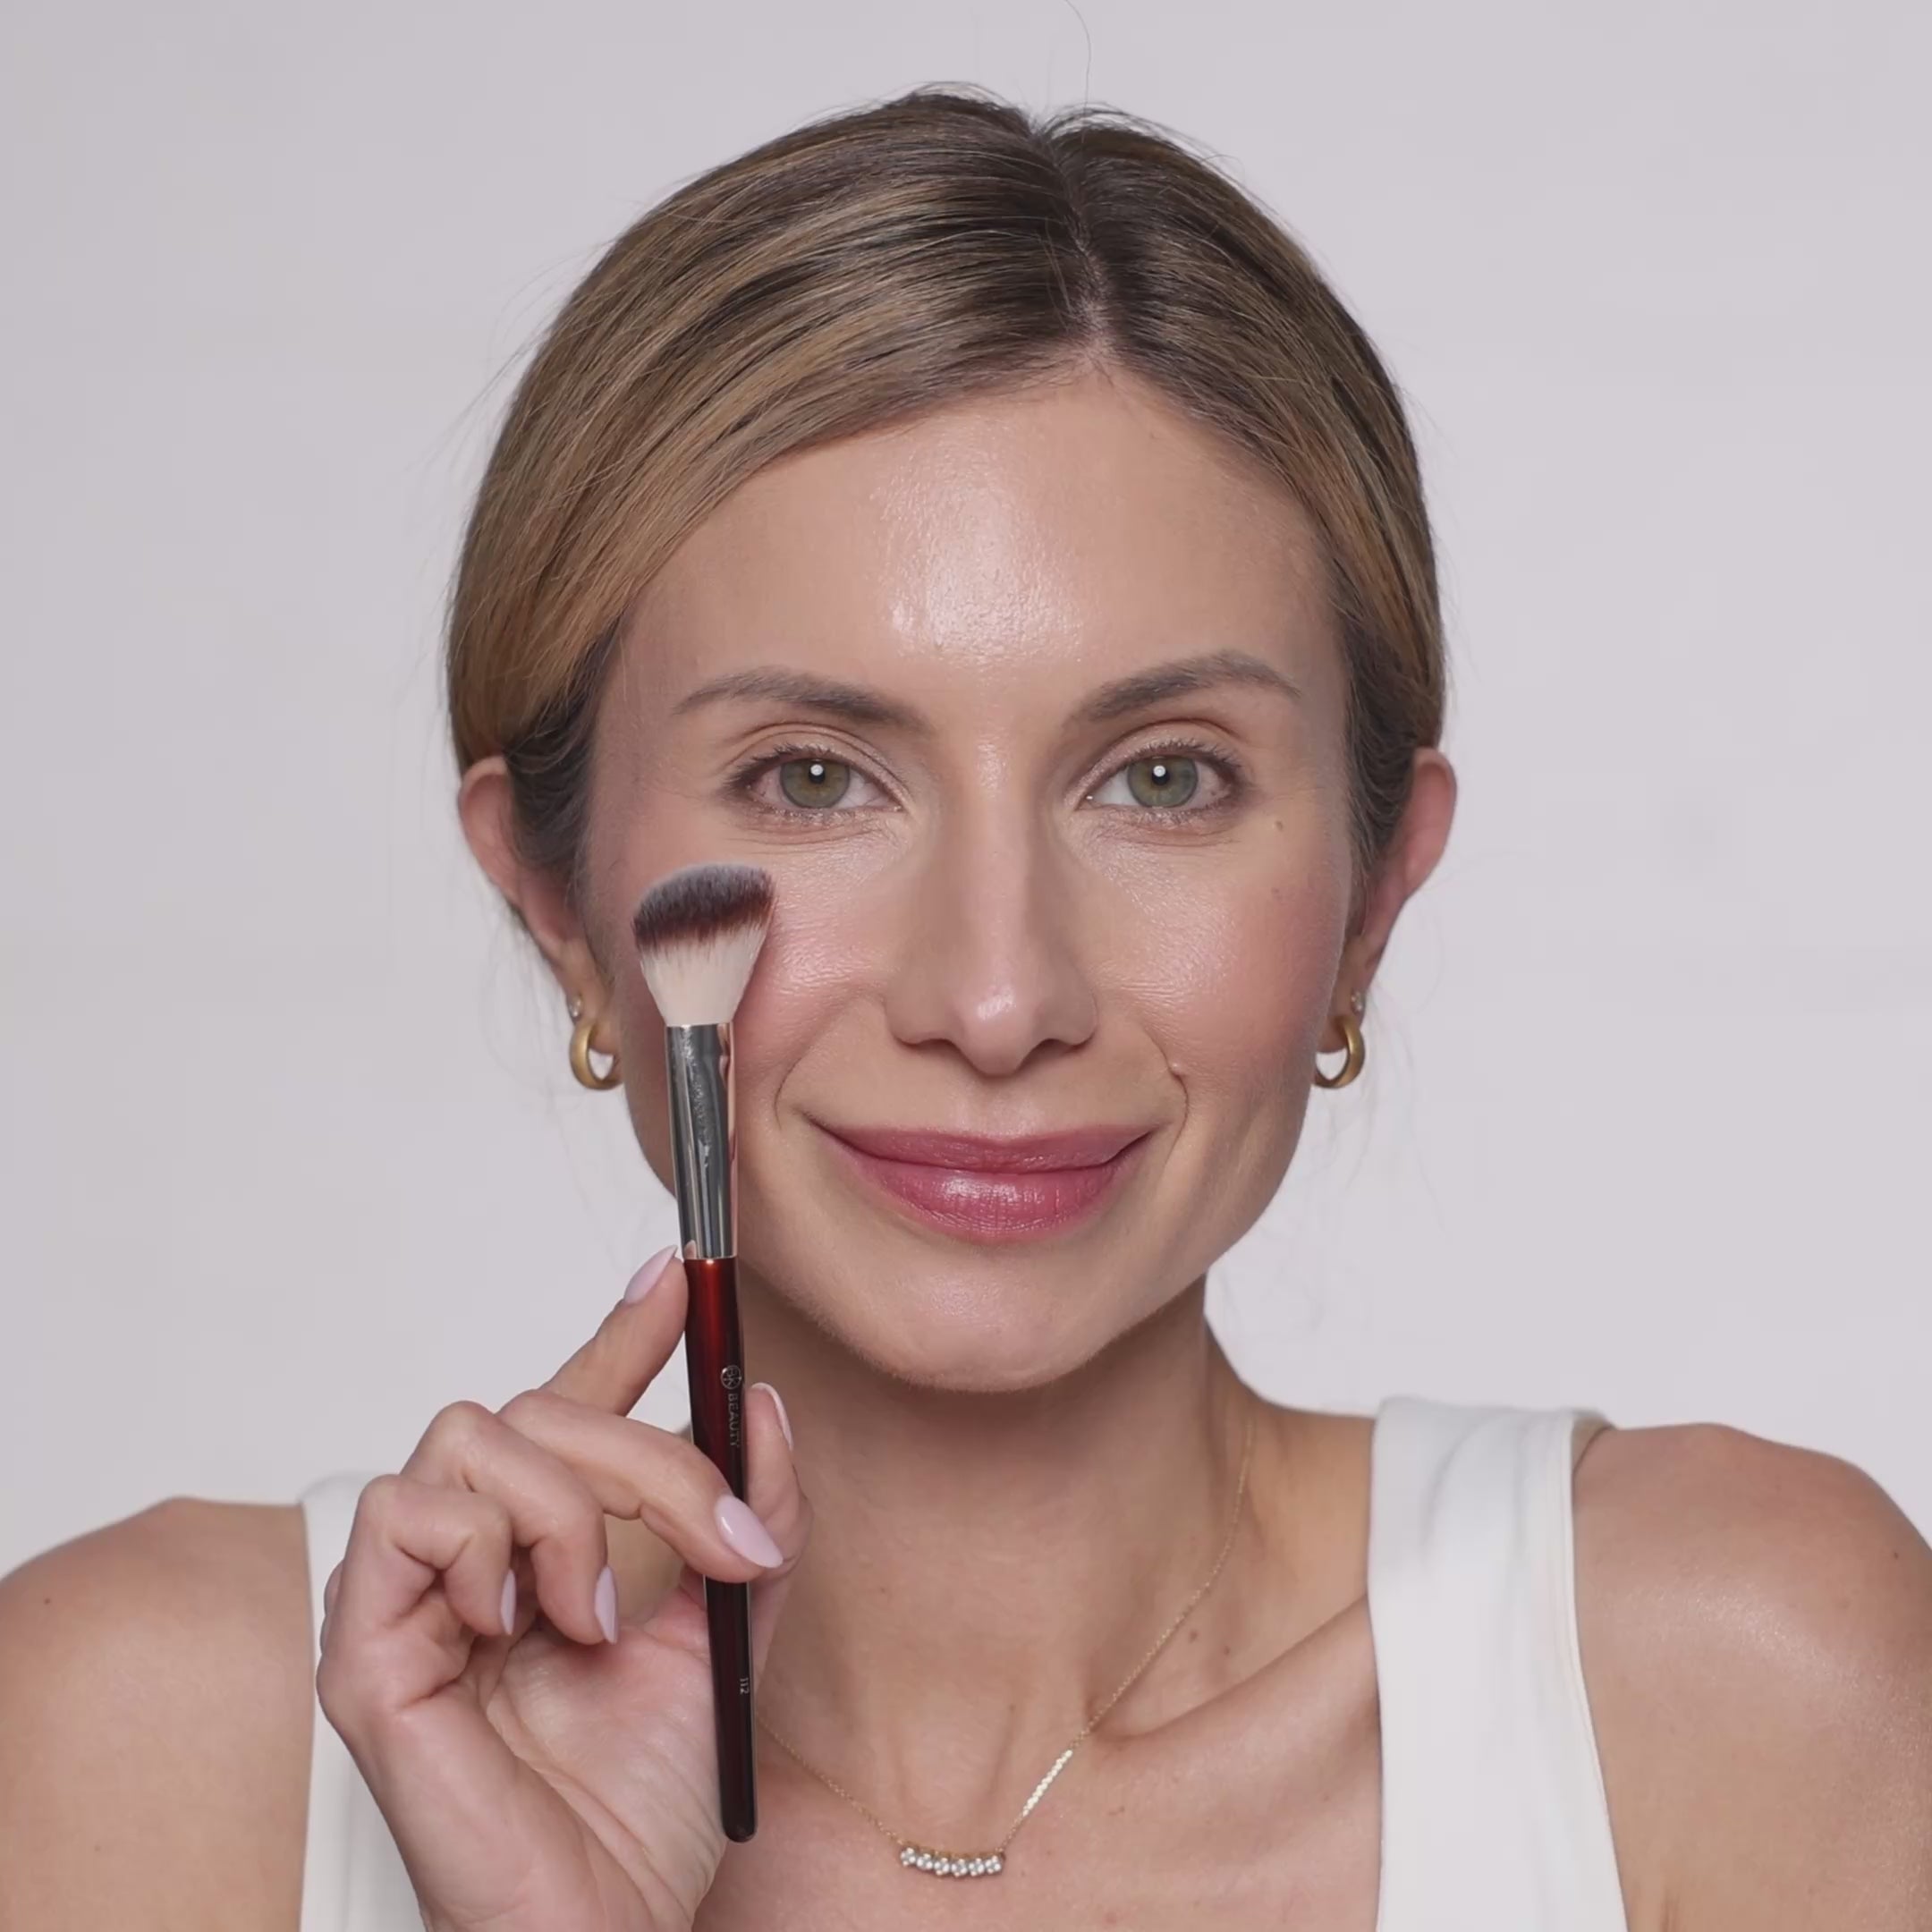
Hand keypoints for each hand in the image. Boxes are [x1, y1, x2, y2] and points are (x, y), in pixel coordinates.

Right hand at [314, 1249, 809, 1931]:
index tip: (680, 1270)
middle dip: (647, 1455)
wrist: (606, 1917)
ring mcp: (413, 1594)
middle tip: (717, 1535)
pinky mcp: (362, 1646)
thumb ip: (752, 1513)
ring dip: (568, 1509)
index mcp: (556, 1541)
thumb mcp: (731, 1628)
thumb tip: (761, 1402)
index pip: (573, 1404)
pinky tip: (523, 1625)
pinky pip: (403, 1513)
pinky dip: (484, 1547)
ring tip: (597, 1615)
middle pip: (536, 1406)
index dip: (622, 1329)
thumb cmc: (646, 1799)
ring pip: (472, 1434)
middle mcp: (478, 1552)